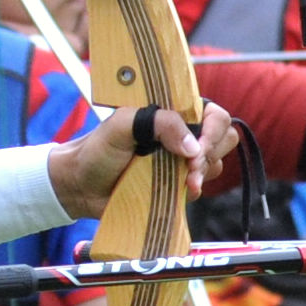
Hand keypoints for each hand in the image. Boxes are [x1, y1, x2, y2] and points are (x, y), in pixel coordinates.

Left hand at [49, 101, 239, 216]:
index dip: (213, 131)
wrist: (81, 186)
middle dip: (212, 153)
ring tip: (184, 182)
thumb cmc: (97, 149)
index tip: (196, 149)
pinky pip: (202, 186)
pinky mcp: (177, 185)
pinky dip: (196, 189)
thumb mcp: (122, 124)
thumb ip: (159, 122)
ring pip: (216, 163)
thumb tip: (192, 146)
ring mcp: (181, 161)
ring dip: (203, 173)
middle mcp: (182, 134)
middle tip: (190, 168)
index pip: (213, 114)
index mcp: (173, 113)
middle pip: (224, 137)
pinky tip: (182, 192)